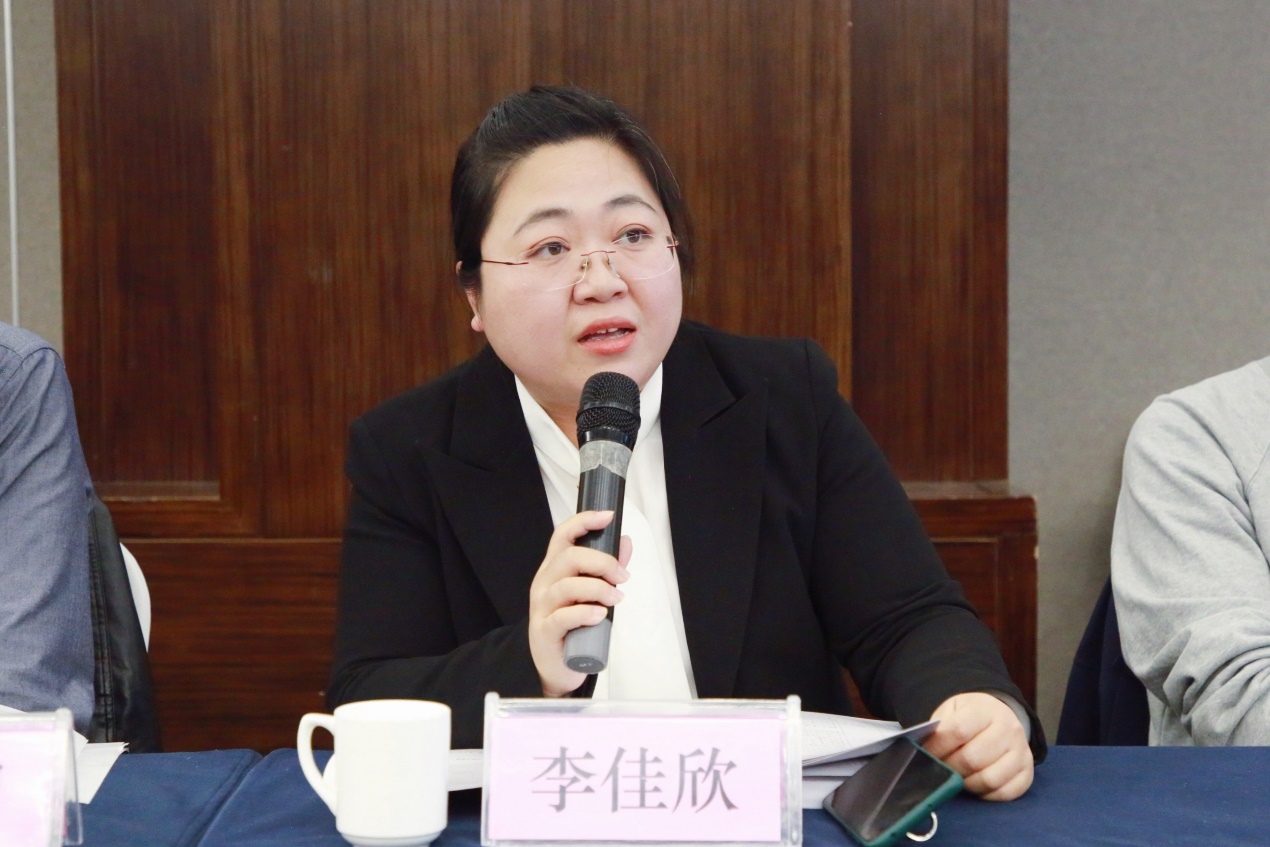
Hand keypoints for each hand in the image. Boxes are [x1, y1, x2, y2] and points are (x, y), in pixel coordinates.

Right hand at [528, 510, 631, 697]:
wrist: (557, 666)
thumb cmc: (575, 625)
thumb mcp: (592, 594)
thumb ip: (607, 569)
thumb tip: (625, 542)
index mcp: (554, 569)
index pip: (562, 536)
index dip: (584, 521)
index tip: (608, 516)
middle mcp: (544, 584)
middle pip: (568, 558)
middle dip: (601, 562)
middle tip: (622, 577)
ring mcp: (541, 608)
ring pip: (566, 587)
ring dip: (598, 589)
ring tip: (616, 598)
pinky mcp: (544, 632)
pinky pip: (562, 618)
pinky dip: (584, 614)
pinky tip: (600, 615)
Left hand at [924, 692, 1032, 800]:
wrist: (1000, 716)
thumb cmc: (970, 716)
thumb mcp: (953, 710)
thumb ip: (940, 727)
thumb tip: (924, 748)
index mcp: (985, 710)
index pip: (958, 731)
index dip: (937, 746)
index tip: (926, 753)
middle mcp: (1008, 729)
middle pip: (972, 759)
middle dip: (950, 767)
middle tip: (940, 768)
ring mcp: (1021, 752)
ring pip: (989, 779)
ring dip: (966, 783)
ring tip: (957, 776)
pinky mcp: (1027, 773)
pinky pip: (1005, 793)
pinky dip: (985, 794)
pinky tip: (974, 784)